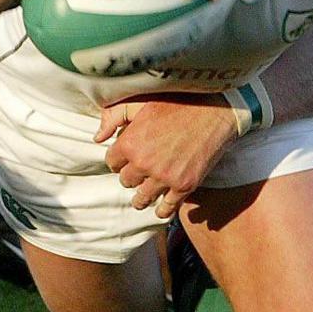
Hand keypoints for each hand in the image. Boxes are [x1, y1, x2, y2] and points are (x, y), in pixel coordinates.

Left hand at [99, 92, 238, 218]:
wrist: (215, 111)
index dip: (119, 159)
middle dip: (131, 175)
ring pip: (142, 198)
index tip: (127, 157)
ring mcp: (164, 177)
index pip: (111, 162)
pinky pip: (166, 208)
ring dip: (141, 197)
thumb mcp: (140, 102)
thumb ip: (114, 117)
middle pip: (126, 181)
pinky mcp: (184, 185)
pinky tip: (161, 206)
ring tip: (144, 195)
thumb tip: (97, 138)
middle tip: (139, 171)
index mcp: (129, 143)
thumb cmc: (176, 102)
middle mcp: (144, 164)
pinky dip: (162, 209)